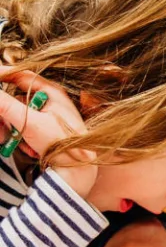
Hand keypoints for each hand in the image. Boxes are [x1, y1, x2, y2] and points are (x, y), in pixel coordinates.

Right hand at [0, 67, 96, 196]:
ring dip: (13, 130)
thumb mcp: (30, 123)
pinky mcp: (47, 130)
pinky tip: (31, 150)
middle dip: (5, 115)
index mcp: (51, 92)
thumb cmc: (60, 144)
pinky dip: (23, 139)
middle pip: (16, 99)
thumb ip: (7, 106)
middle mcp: (51, 100)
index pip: (21, 75)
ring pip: (19, 116)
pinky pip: (26, 128)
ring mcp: (50, 115)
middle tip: (0, 131)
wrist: (77, 172)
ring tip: (14, 143)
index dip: (3, 77)